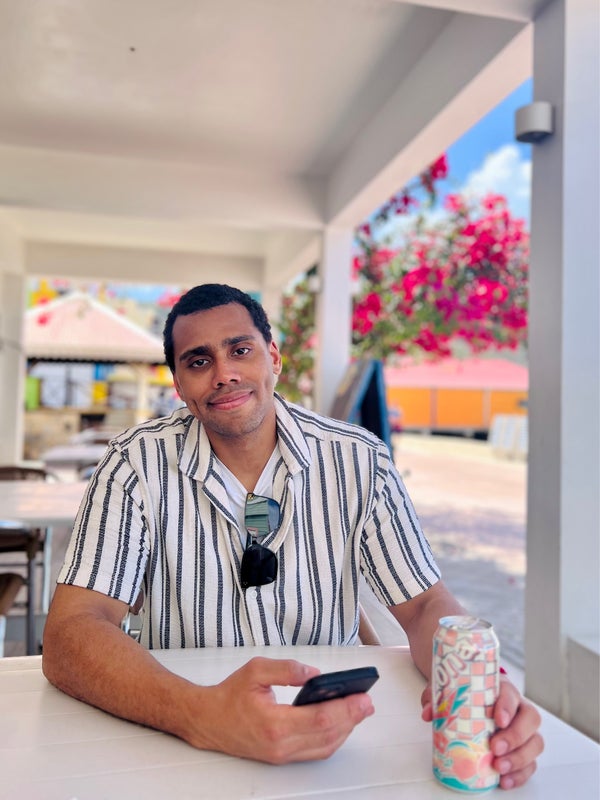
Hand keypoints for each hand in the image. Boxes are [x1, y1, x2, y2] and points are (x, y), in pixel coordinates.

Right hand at [183, 657, 374, 763]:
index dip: (346, 709)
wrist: (207, 720)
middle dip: (352, 719)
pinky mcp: (281, 756)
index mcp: (275, 723)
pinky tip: (340, 723)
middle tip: (367, 703)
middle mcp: (280, 745)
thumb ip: (288, 669)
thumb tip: (315, 673)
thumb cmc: (229, 695)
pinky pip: (314, 751)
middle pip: (327, 735)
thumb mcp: (256, 670)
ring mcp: (281, 754)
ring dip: (345, 730)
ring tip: (359, 711)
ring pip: (324, 747)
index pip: (320, 719)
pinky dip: (332, 738)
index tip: (363, 697)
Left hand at [421, 677, 543, 789]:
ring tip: (499, 767)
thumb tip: (429, 713)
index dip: (507, 707)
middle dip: (515, 736)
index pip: (511, 694)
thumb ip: (437, 697)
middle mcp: (518, 708)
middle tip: (495, 748)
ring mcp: (523, 729)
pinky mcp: (523, 749)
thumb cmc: (465, 693)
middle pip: (531, 719)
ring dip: (520, 758)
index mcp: (501, 689)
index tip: (498, 720)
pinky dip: (521, 774)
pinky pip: (531, 762)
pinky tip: (505, 780)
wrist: (471, 696)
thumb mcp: (449, 690)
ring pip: (535, 742)